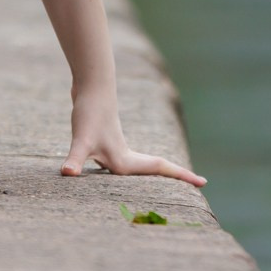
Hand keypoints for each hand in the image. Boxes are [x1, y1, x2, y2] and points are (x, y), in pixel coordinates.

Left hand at [60, 92, 203, 186]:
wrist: (91, 86)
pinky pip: (122, 164)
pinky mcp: (104, 144)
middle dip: (177, 178)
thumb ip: (74, 159)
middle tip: (200, 184)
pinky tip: (118, 174)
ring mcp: (115, 150)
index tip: (204, 182)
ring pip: (141, 167)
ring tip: (169, 183)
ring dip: (156, 174)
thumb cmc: (89, 113)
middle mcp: (124, 157)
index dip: (182, 177)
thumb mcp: (80, 140)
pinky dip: (129, 171)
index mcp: (124, 161)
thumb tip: (66, 173)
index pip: (159, 170)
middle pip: (157, 170)